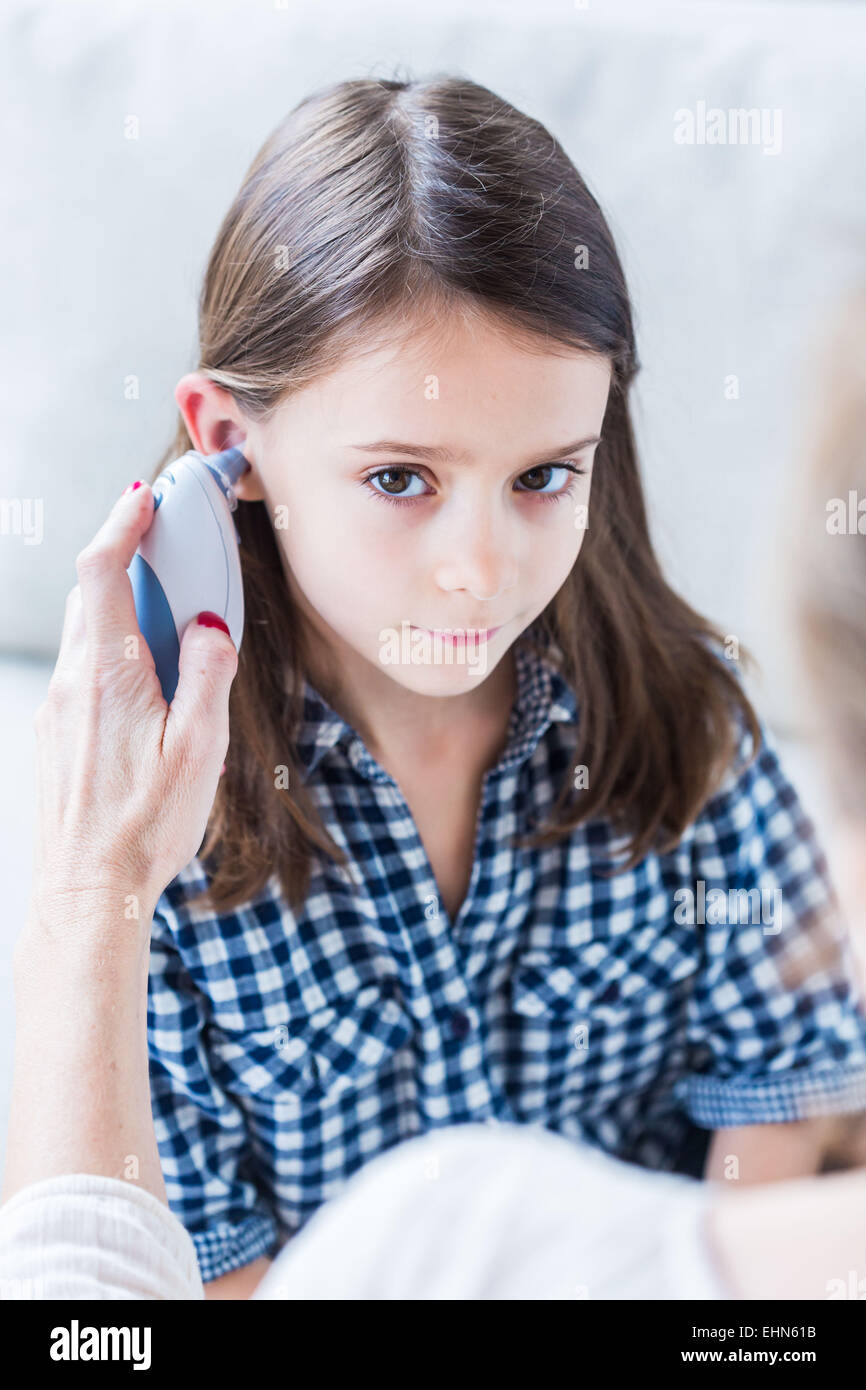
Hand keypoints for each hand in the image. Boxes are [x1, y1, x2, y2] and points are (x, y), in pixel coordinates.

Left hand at [29, 479, 238, 930]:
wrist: (88, 892)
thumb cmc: (145, 826)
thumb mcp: (200, 747)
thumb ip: (208, 674)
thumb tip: (208, 627)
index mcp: (108, 674)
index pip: (102, 571)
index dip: (121, 524)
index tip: (143, 497)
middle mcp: (72, 683)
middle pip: (92, 597)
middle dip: (126, 563)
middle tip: (167, 551)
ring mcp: (58, 711)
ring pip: (87, 636)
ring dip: (124, 614)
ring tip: (171, 631)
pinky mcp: (57, 737)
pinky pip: (84, 673)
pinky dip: (114, 656)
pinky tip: (149, 692)